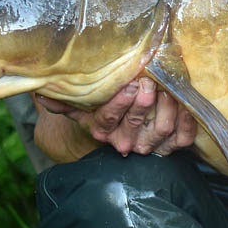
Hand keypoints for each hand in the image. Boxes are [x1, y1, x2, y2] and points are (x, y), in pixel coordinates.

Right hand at [34, 78, 197, 161]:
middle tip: (151, 82)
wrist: (117, 129)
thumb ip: (64, 99)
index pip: (108, 119)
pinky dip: (187, 121)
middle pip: (136, 124)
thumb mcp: (81, 104)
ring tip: (169, 88)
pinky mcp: (170, 145)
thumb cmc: (99, 109)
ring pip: (161, 130)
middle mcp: (125, 140)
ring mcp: (149, 144)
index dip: (120, 103)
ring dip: (168, 108)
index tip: (130, 85)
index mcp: (102, 129)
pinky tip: (186, 104)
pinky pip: (182, 138)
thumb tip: (41, 92)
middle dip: (145, 102)